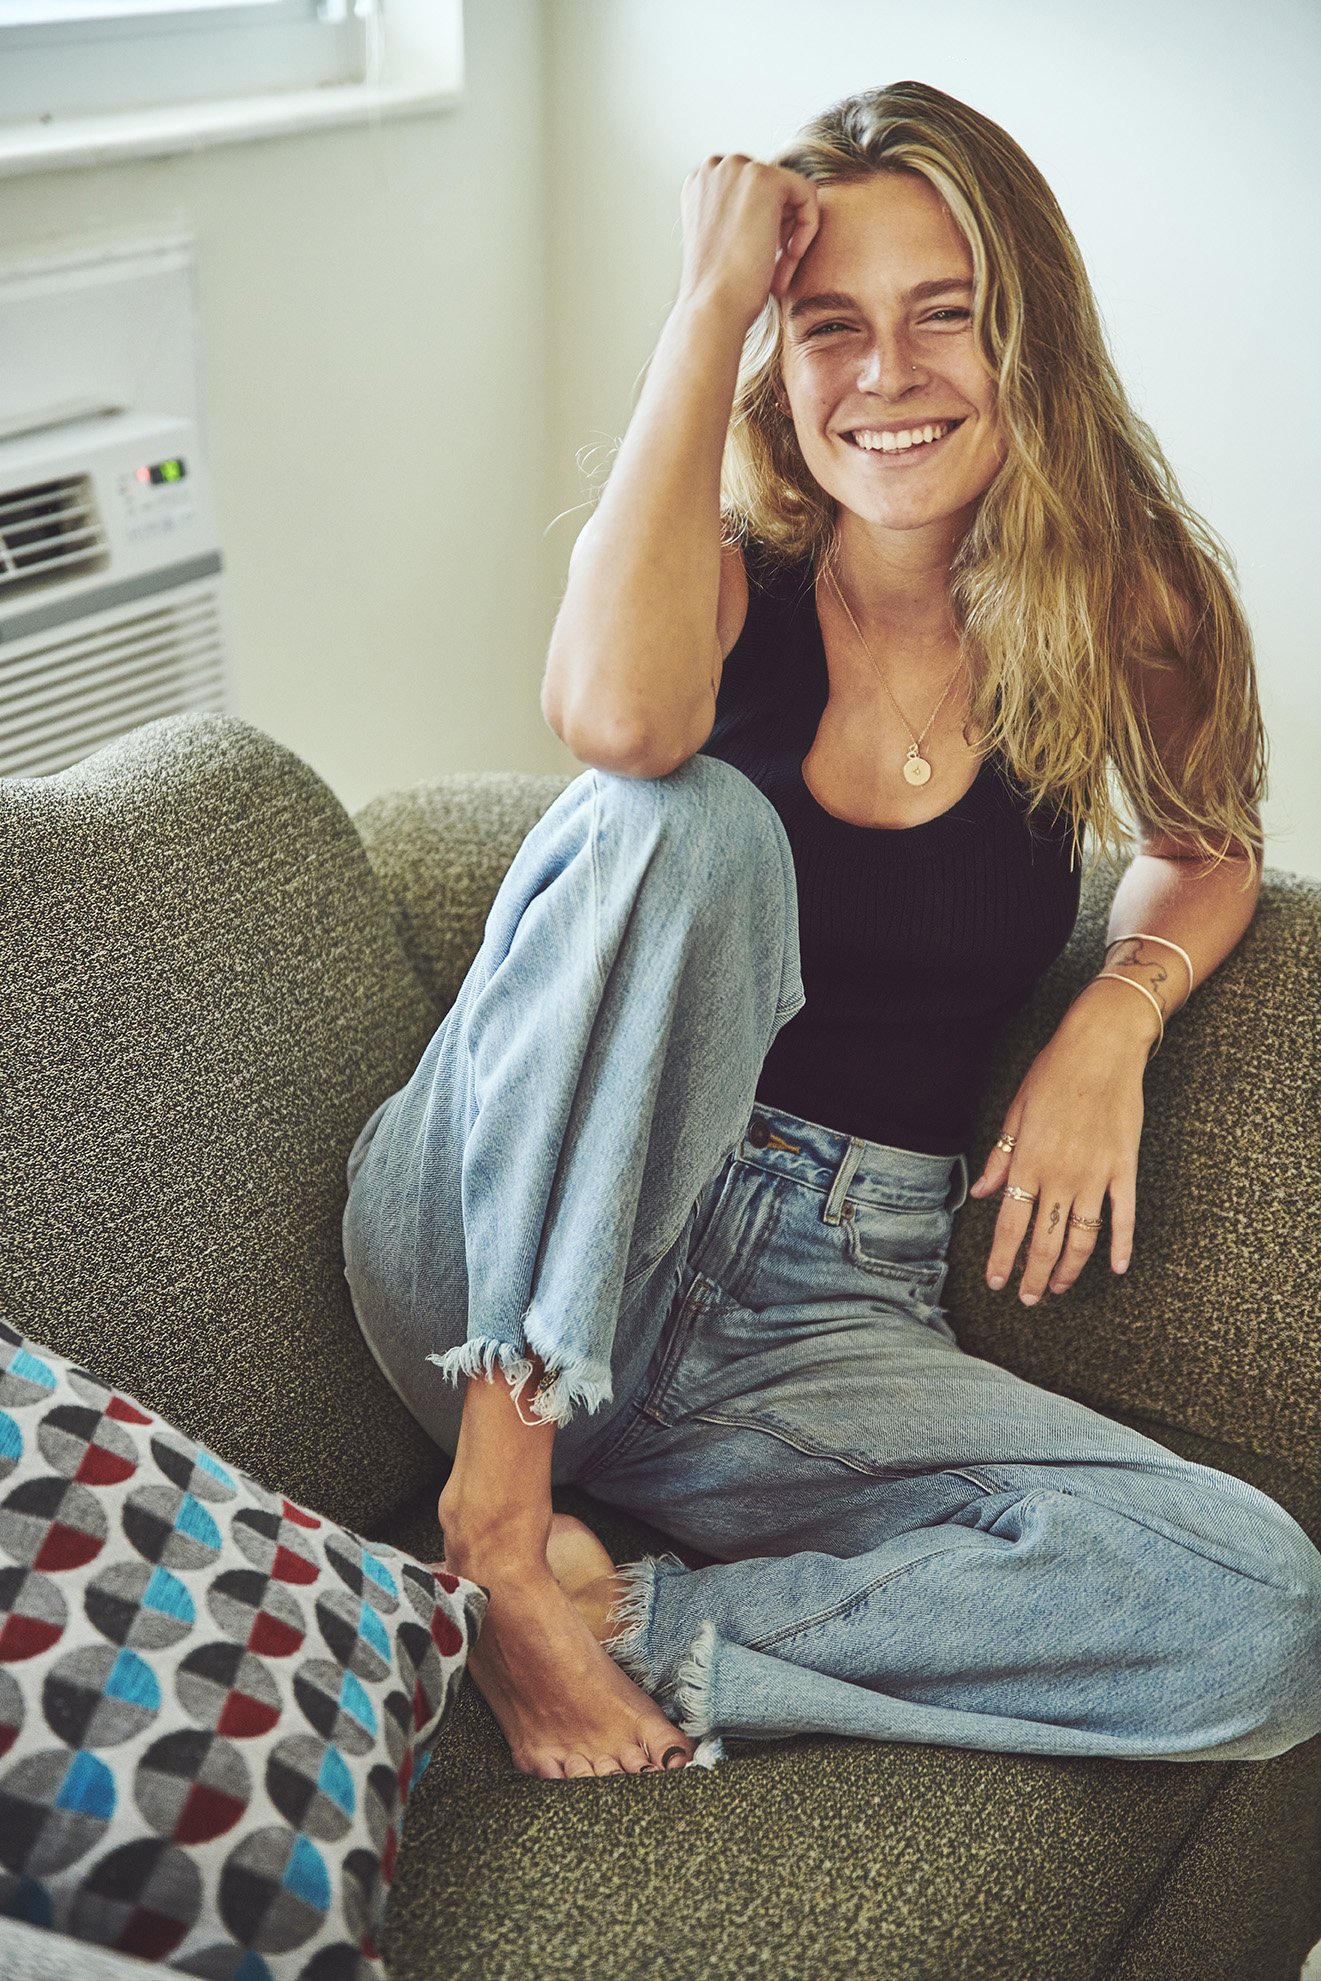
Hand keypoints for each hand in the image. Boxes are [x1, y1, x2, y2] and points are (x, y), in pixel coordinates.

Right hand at [677, 155, 819, 329]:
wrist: (712, 305)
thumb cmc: (717, 288)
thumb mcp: (723, 241)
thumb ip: (738, 214)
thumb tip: (771, 209)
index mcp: (700, 182)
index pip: (750, 190)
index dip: (763, 225)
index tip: (761, 259)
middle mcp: (715, 167)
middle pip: (771, 188)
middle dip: (780, 227)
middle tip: (773, 268)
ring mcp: (738, 168)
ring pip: (791, 192)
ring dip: (792, 233)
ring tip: (780, 270)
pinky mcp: (765, 178)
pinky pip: (807, 194)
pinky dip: (808, 227)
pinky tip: (792, 256)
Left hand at [968, 980, 1156, 1302]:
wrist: (1103, 1046)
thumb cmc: (1054, 1073)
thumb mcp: (1017, 1111)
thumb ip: (1002, 1156)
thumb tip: (985, 1193)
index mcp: (1028, 1161)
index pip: (1010, 1224)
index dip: (1003, 1258)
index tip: (996, 1282)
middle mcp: (1060, 1174)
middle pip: (1044, 1241)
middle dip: (1034, 1276)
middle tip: (1029, 1299)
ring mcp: (1096, 1174)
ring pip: (1082, 1238)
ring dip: (1069, 1269)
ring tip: (1058, 1287)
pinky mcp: (1125, 1168)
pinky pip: (1124, 1217)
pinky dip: (1122, 1246)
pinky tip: (1117, 1268)